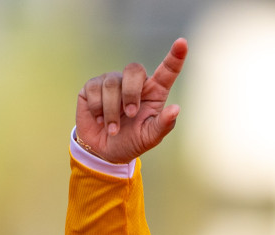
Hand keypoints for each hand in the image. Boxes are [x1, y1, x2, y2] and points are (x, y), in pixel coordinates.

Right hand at [75, 37, 187, 163]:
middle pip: (134, 69)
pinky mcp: (92, 86)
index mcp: (154, 92)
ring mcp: (113, 82)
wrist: (104, 151)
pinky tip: (99, 120)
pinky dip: (98, 109)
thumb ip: (163, 124)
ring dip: (113, 111)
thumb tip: (175, 109)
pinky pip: (94, 89)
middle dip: (131, 93)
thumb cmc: (132, 141)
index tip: (182, 43)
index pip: (167, 71)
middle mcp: (134, 83)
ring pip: (112, 84)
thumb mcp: (150, 137)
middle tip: (131, 114)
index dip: (175, 56)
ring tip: (113, 129)